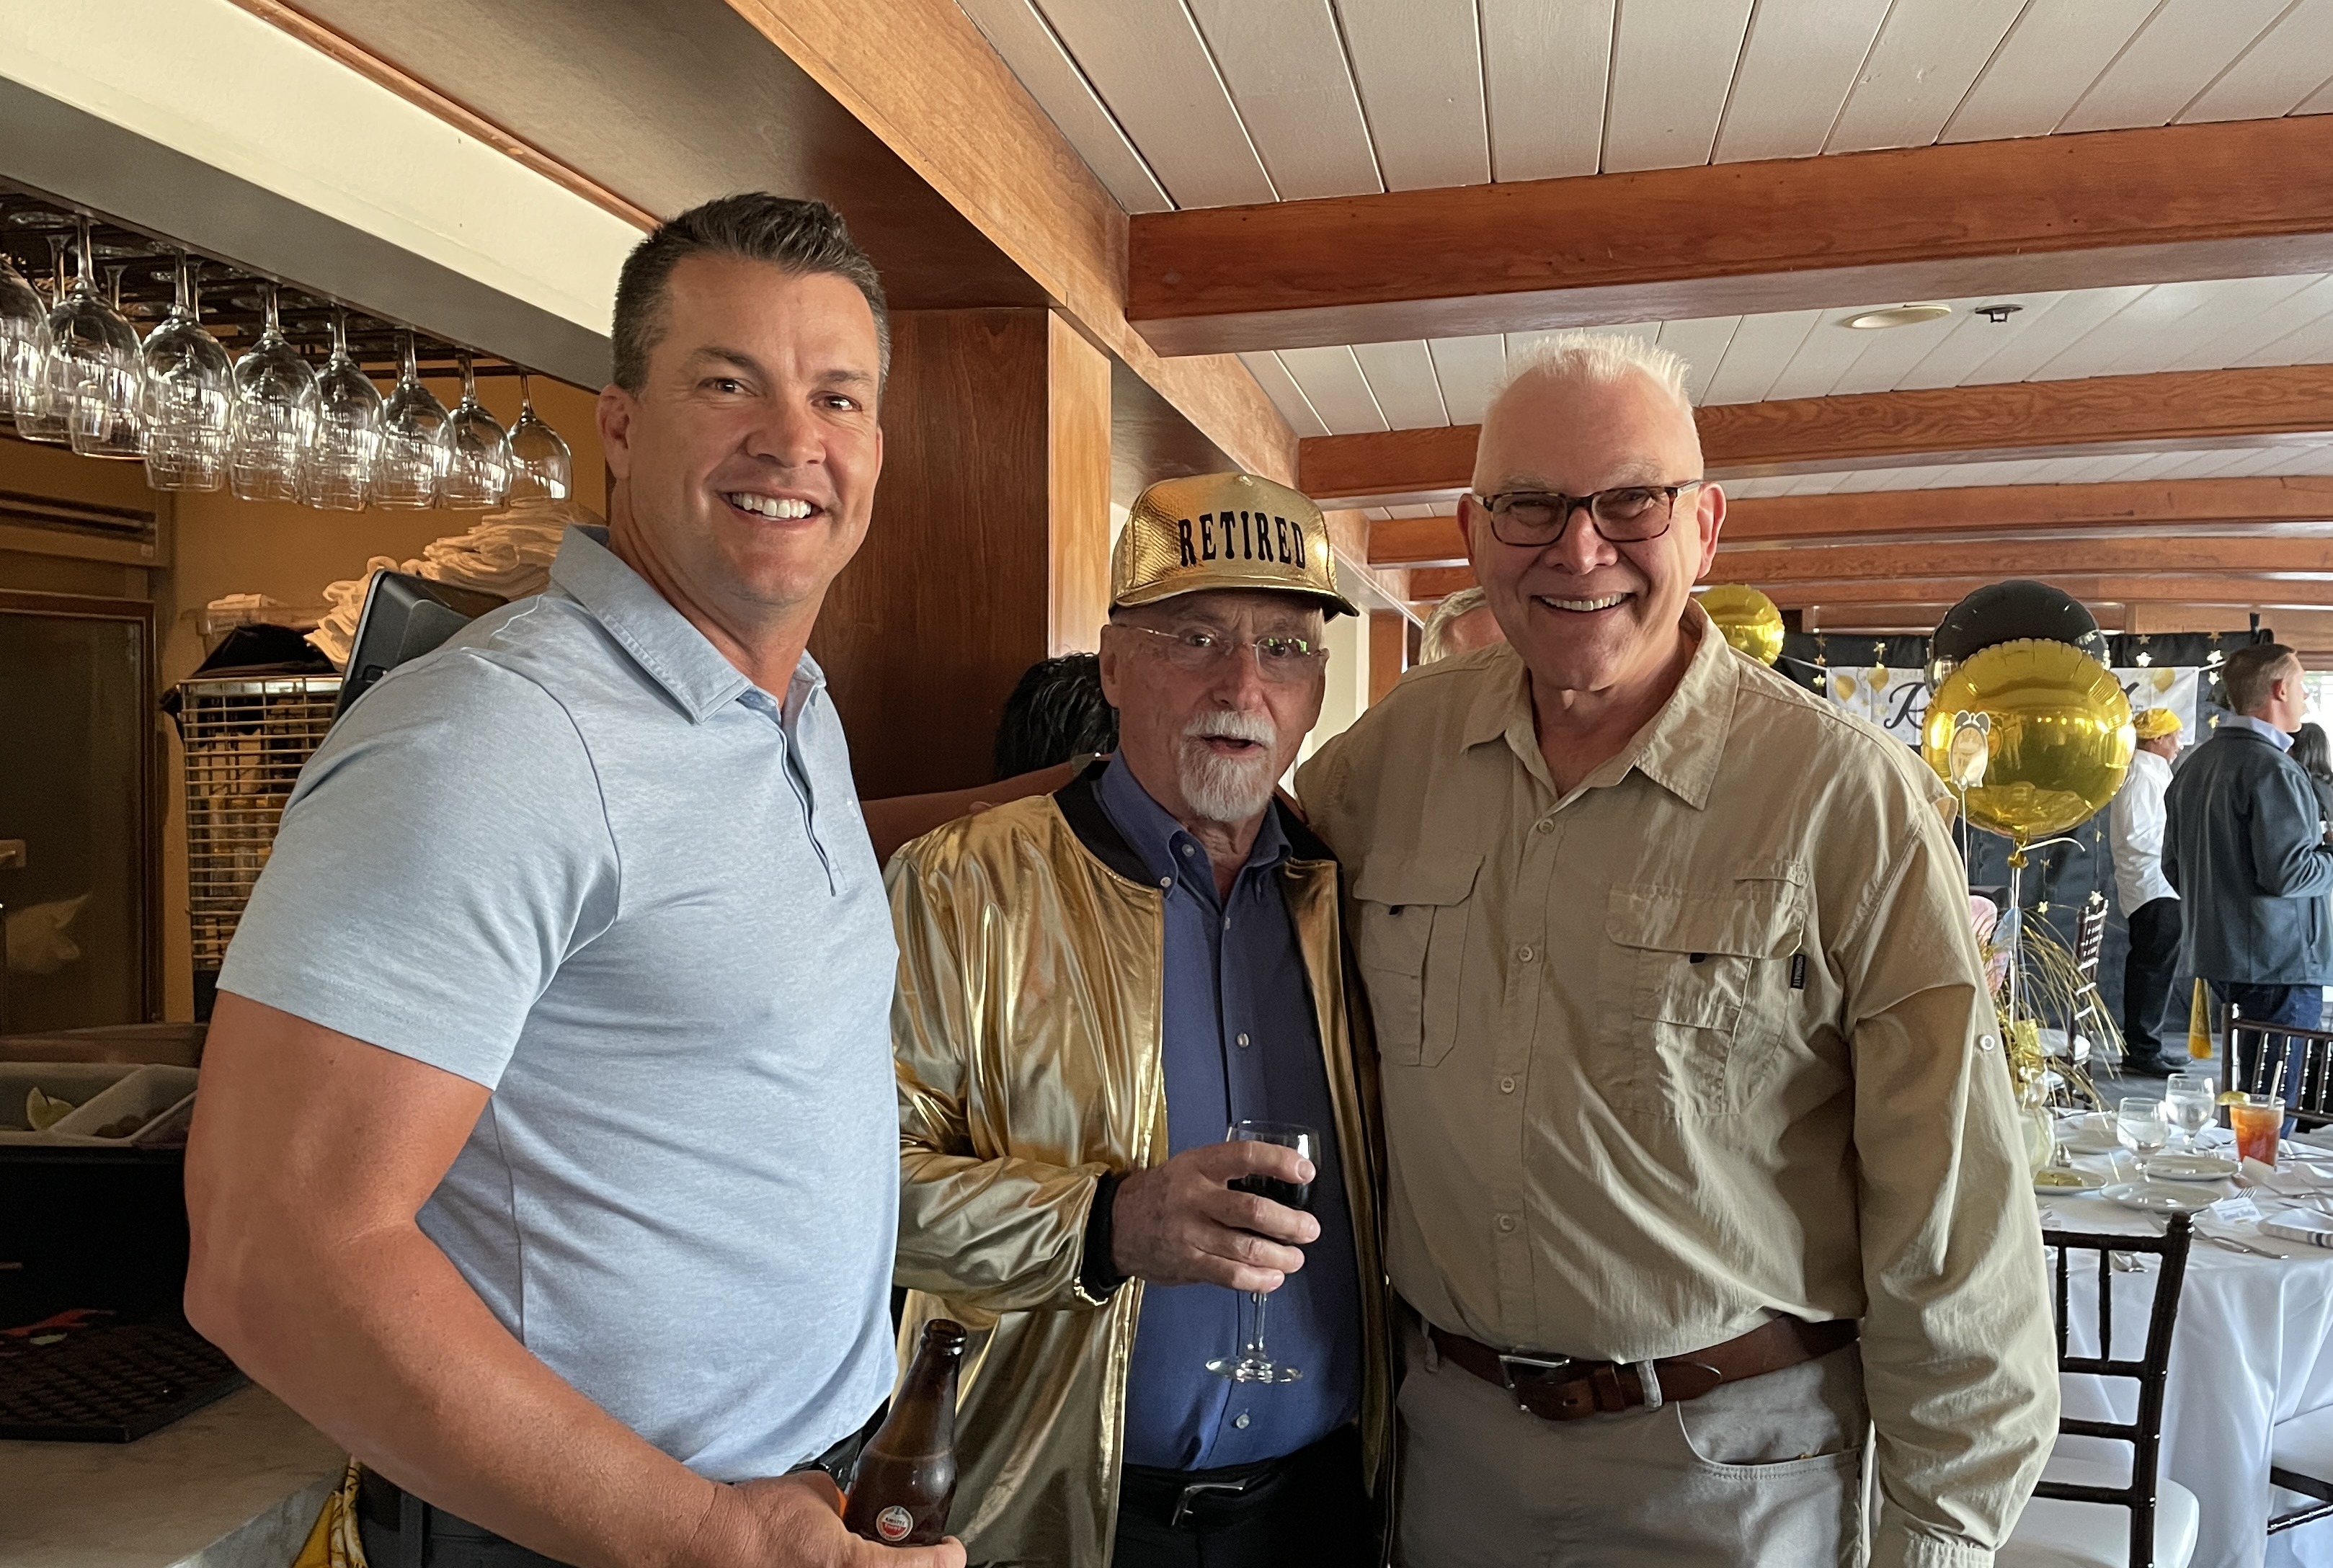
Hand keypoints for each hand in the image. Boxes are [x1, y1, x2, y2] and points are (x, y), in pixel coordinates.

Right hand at [682, 1472, 965, 1567]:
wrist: (715, 1539)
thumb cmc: (759, 1517)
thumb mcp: (820, 1492)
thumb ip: (848, 1504)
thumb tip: (854, 1508)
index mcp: (853, 1567)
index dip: (946, 1559)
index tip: (952, 1549)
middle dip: (916, 1567)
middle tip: (925, 1554)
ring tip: (887, 1555)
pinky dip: (849, 1567)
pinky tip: (845, 1560)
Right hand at [1110, 1141, 1318, 1291]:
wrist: (1117, 1223)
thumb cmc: (1164, 1194)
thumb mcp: (1190, 1168)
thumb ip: (1228, 1174)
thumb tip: (1282, 1187)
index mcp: (1199, 1166)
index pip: (1245, 1156)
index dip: (1279, 1162)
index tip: (1306, 1173)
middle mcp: (1194, 1197)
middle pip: (1252, 1210)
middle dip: (1289, 1223)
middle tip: (1310, 1229)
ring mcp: (1189, 1233)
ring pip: (1245, 1247)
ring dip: (1280, 1256)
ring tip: (1296, 1258)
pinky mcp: (1187, 1263)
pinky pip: (1229, 1275)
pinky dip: (1257, 1279)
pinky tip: (1273, 1277)